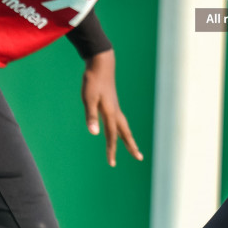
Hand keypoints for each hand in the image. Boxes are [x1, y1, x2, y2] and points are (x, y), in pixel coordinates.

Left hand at [82, 51, 143, 167]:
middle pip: (125, 133)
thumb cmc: (93, 80)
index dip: (111, 150)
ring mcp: (115, 107)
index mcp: (110, 112)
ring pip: (124, 127)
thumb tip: (94, 133)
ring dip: (128, 138)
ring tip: (133, 147)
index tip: (112, 164)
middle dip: (131, 146)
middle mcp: (115, 111)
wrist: (101, 63)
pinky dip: (122, 129)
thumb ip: (91, 116)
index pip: (111, 136)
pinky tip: (118, 130)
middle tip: (139, 157)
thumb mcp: (88, 98)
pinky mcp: (112, 103)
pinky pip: (120, 120)